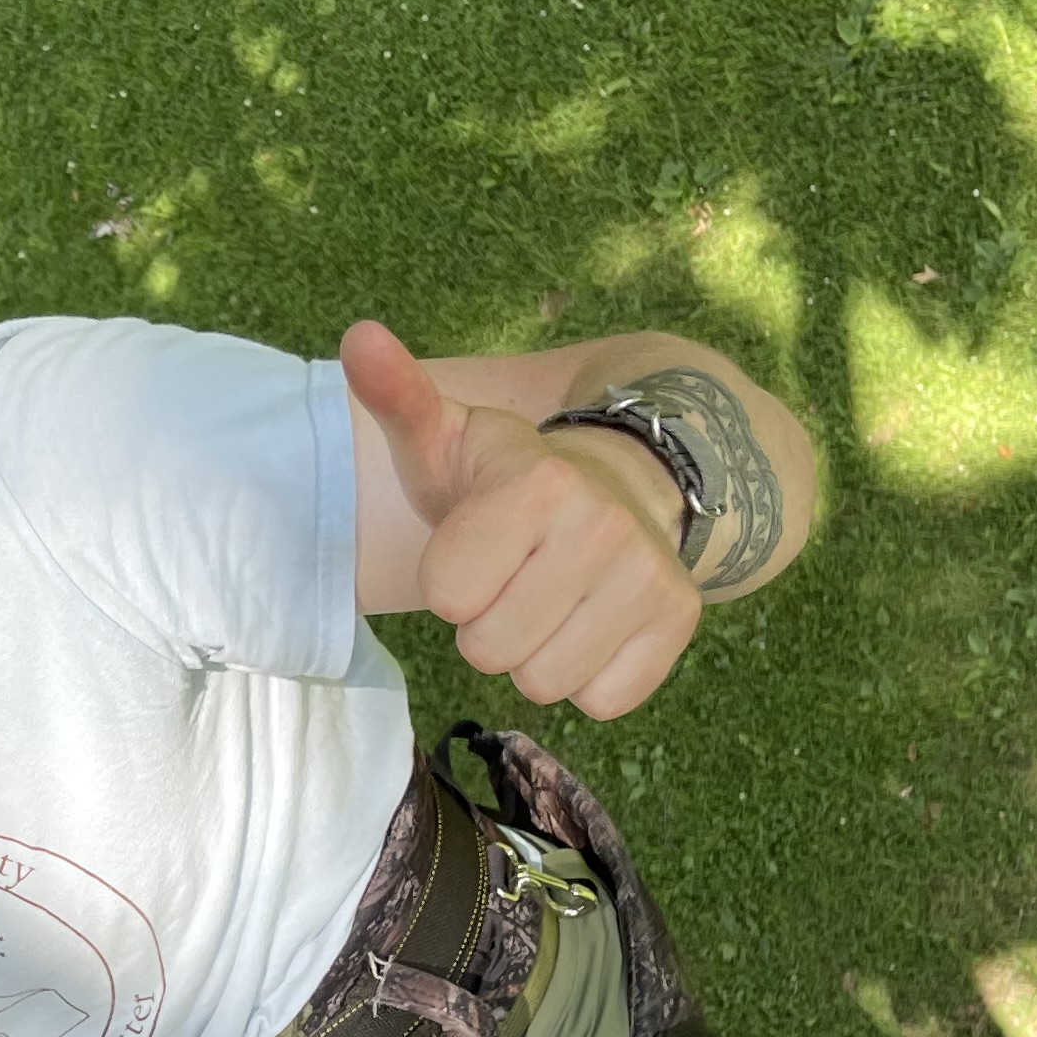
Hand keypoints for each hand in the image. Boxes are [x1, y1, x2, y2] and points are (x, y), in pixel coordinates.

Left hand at [344, 320, 702, 716]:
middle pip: (492, 651)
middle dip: (487, 626)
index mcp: (538, 484)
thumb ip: (397, 396)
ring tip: (547, 601)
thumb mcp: (444, 438)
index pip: (449, 597)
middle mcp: (603, 525)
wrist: (611, 485)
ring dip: (534, 655)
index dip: (448, 582)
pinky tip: (589, 624)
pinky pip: (601, 700)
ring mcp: (649, 575)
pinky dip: (588, 676)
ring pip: (545, 682)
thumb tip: (357, 335)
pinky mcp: (679, 620)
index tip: (472, 547)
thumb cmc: (501, 480)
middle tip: (510, 580)